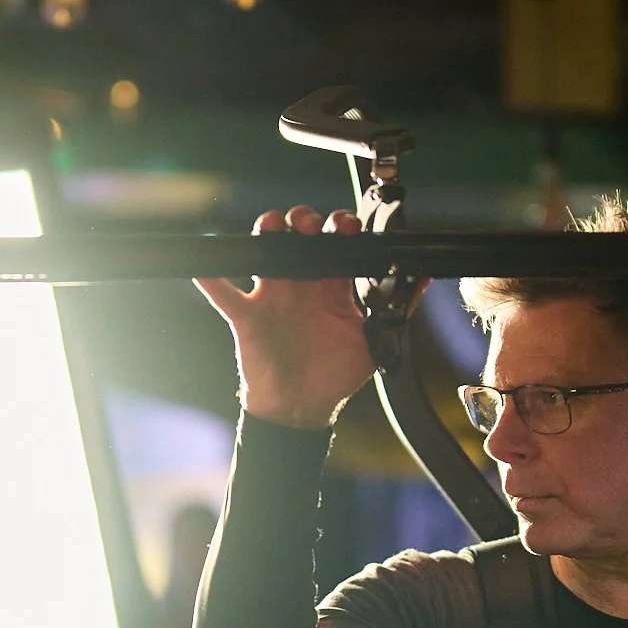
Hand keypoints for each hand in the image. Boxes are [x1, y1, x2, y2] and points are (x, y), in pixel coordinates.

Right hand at [193, 205, 385, 430]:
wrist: (301, 408)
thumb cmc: (335, 375)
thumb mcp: (374, 340)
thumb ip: (398, 308)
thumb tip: (423, 278)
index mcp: (331, 287)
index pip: (335, 242)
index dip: (340, 226)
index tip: (346, 227)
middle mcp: (302, 284)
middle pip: (298, 235)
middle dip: (304, 219)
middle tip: (310, 225)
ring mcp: (272, 296)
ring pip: (264, 250)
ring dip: (267, 232)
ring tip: (274, 228)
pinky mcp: (247, 315)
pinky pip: (222, 293)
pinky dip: (210, 279)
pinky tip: (204, 267)